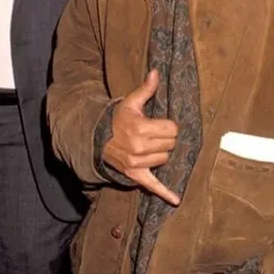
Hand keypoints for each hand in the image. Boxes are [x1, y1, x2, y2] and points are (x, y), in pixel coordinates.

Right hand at [103, 69, 179, 205]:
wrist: (97, 138)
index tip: (161, 124)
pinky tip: (176, 200)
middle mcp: (140, 147)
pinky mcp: (135, 175)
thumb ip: (146, 89)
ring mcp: (138, 163)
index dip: (169, 126)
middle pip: (171, 144)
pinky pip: (153, 186)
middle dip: (166, 139)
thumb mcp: (131, 103)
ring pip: (165, 159)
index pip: (173, 130)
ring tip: (149, 146)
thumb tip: (156, 72)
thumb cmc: (117, 119)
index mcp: (141, 128)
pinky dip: (165, 193)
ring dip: (161, 153)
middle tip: (154, 134)